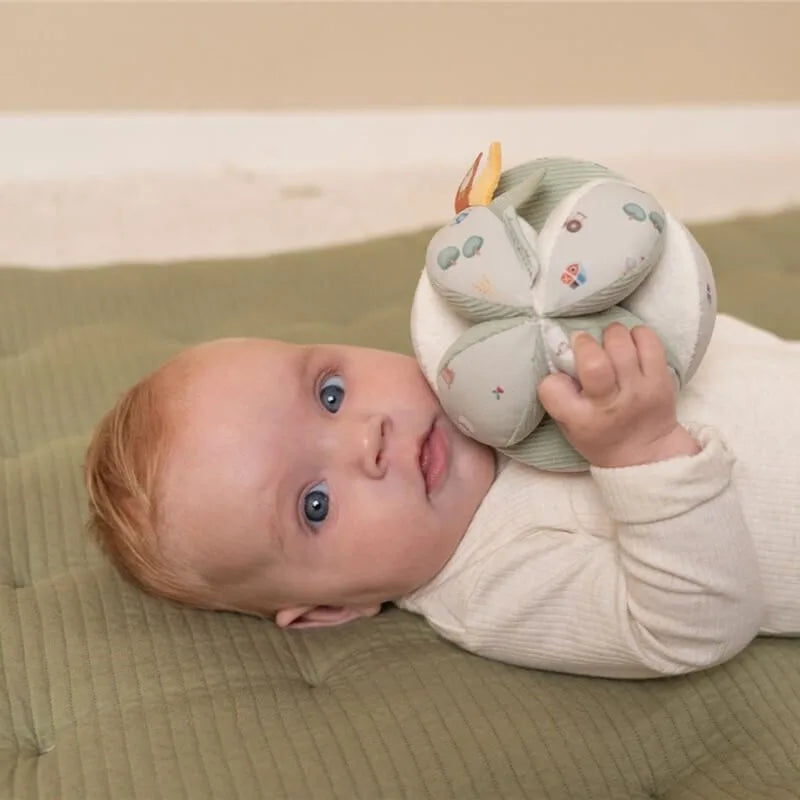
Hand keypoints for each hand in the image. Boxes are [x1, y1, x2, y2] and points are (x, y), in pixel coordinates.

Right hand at [538, 323, 699, 467]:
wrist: (646, 453)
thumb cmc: (599, 435)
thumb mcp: (569, 425)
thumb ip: (560, 395)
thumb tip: (562, 355)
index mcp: (581, 420)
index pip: (552, 387)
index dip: (553, 377)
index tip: (561, 375)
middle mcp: (610, 404)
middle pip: (593, 361)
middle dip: (584, 343)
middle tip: (585, 345)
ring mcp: (639, 390)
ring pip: (621, 343)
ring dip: (611, 334)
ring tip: (610, 344)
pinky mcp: (661, 379)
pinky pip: (649, 341)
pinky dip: (637, 335)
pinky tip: (631, 345)